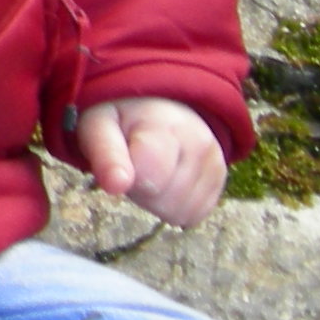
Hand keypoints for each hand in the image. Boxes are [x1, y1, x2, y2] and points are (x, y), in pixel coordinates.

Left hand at [77, 96, 227, 227]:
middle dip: (140, 191)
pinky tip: (167, 181)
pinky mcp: (221, 178)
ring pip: (180, 212)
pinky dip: (175, 206)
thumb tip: (116, 185)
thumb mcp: (99, 127)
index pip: (150, 178)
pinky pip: (195, 214)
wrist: (157, 105)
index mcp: (163, 126)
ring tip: (150, 170)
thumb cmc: (121, 119)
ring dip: (157, 201)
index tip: (118, 160)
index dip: (125, 179)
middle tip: (133, 164)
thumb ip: (105, 155)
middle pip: (165, 202)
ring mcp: (215, 160)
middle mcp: (198, 141)